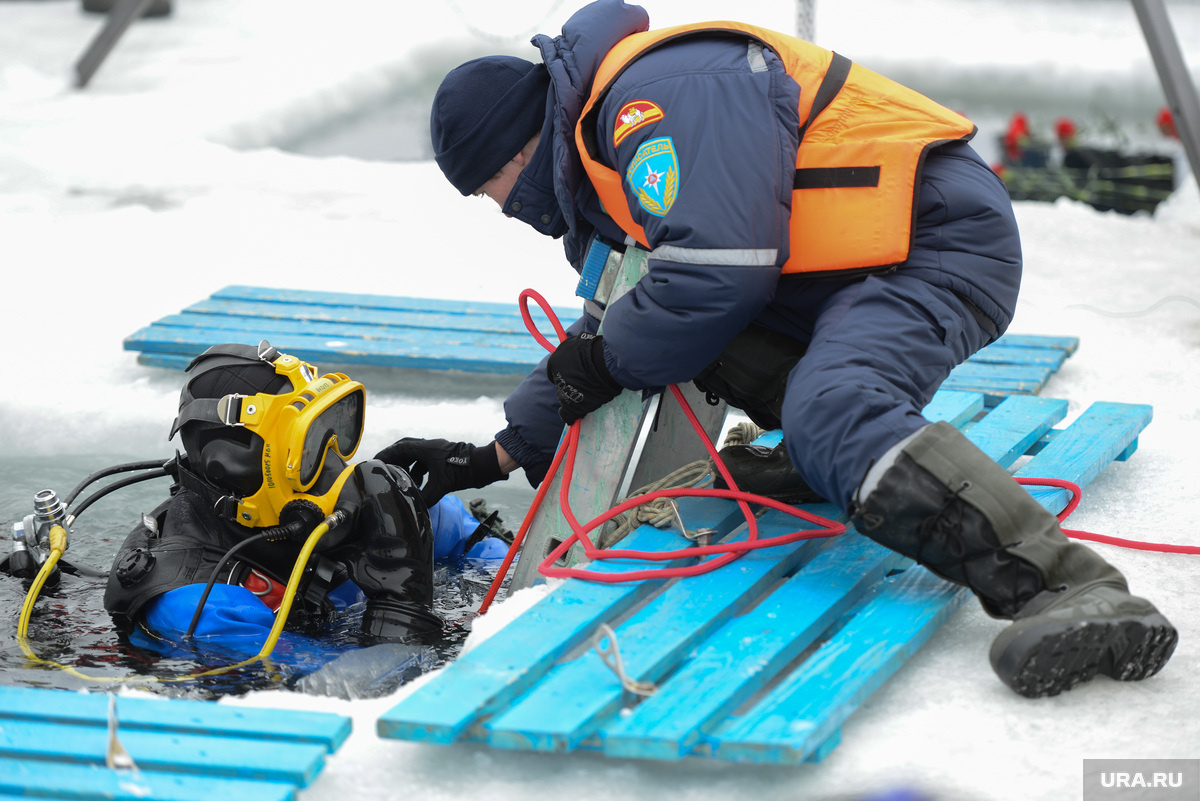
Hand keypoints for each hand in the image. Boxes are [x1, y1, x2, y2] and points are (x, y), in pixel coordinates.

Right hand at [373, 438, 504, 505]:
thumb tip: (414, 508)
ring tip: (400, 479)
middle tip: (383, 470)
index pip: (398, 448)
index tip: (374, 462)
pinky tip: (419, 483)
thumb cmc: (463, 471)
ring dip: (406, 466)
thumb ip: (426, 497)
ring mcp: (436, 450)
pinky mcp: (442, 456)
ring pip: (414, 455)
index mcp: (425, 448)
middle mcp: (428, 446)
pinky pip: (424, 461)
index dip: (385, 455)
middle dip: (393, 460)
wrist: (484, 465)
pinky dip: (418, 470)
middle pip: (404, 449)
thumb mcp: (442, 486)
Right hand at [546, 333, 623, 424]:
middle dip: (575, 376)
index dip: (565, 387)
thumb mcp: (577, 406)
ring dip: (584, 366)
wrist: (611, 364)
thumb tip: (566, 418)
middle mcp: (561, 349)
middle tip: (589, 385)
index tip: (577, 393)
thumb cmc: (591, 386)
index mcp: (553, 364)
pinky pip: (590, 350)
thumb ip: (567, 412)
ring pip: (578, 358)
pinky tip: (603, 366)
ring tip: (598, 376)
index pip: (554, 379)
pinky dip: (594, 357)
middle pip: (566, 367)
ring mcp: (577, 340)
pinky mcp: (591, 336)